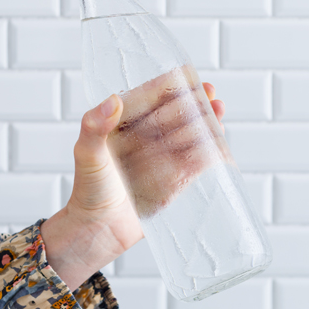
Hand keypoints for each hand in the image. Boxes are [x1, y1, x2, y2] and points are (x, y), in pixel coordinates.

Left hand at [40, 82, 225, 291]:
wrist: (98, 233)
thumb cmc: (87, 192)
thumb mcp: (86, 156)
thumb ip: (93, 128)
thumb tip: (112, 100)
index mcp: (124, 127)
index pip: (151, 99)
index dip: (171, 87)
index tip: (189, 76)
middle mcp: (145, 140)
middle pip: (177, 115)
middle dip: (196, 104)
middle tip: (212, 95)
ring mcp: (162, 160)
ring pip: (191, 136)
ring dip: (207, 124)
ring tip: (220, 114)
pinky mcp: (175, 181)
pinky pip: (197, 163)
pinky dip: (211, 152)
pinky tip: (222, 145)